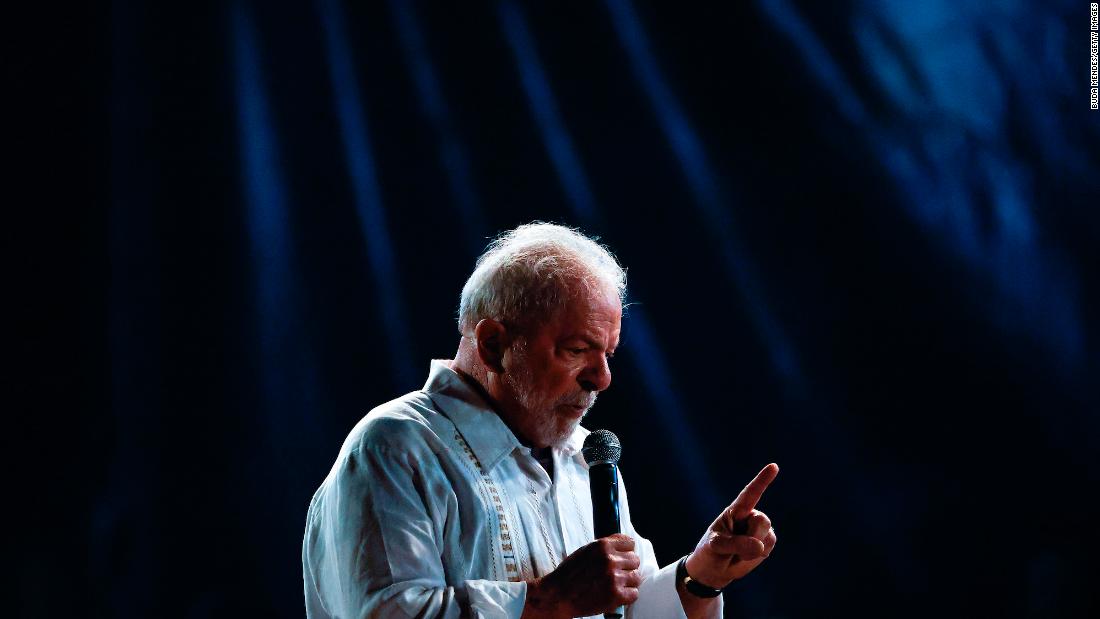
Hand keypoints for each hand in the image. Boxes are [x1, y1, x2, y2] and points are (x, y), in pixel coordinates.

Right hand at [523, 534, 640, 618]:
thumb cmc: (569, 574)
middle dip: (628, 567)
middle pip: (635, 560)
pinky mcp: (616, 595)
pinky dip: (627, 596)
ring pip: (636, 577)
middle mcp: (610, 560)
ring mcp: (614, 578)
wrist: (558, 595)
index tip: (622, 558)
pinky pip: (634, 593)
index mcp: (602, 546)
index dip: (626, 551)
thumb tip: (623, 544)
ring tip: (616, 585)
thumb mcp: (585, 551)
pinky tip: (616, 594)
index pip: (630, 543)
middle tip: (618, 574)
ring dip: (628, 582)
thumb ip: (605, 547)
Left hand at [685, 463, 777, 588]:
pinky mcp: (766, 543)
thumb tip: (760, 547)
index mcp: (735, 511)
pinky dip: (758, 555)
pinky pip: (769, 547)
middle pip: (762, 520)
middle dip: (751, 536)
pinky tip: (746, 556)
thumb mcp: (717, 546)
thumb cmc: (711, 552)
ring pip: (768, 536)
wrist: (714, 570)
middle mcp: (750, 516)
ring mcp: (759, 530)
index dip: (762, 480)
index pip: (750, 493)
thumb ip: (736, 544)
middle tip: (735, 546)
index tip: (774, 466)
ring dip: (753, 549)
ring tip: (738, 552)